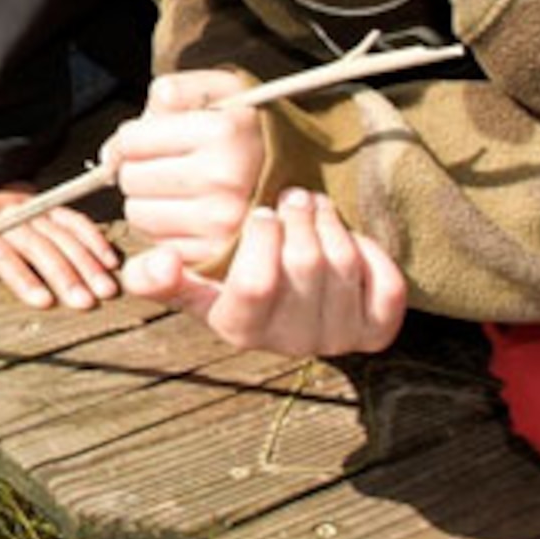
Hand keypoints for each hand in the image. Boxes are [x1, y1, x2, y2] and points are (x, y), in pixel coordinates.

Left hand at [0, 177, 121, 311]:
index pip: (0, 253)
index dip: (22, 276)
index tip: (43, 300)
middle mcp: (5, 215)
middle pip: (38, 247)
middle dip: (64, 275)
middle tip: (85, 302)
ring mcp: (29, 205)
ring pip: (62, 235)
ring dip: (85, 262)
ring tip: (105, 288)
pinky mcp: (43, 199)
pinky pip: (71, 217)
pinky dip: (92, 236)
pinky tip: (109, 259)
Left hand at [109, 69, 264, 270]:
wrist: (311, 173)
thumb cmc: (252, 128)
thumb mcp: (221, 90)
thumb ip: (169, 95)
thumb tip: (116, 146)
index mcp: (224, 132)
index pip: (131, 141)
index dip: (133, 139)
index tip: (151, 139)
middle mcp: (225, 179)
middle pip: (130, 179)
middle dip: (139, 170)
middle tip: (170, 165)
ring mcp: (224, 221)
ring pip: (138, 215)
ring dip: (149, 202)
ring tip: (182, 190)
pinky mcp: (220, 255)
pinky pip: (160, 244)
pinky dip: (167, 231)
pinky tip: (192, 215)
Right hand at [120, 188, 405, 355]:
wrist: (286, 299)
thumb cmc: (229, 280)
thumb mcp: (187, 279)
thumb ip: (153, 275)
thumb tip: (164, 261)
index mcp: (240, 330)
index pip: (254, 286)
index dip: (259, 240)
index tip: (258, 212)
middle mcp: (291, 343)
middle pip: (304, 267)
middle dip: (297, 219)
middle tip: (290, 195)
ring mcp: (337, 339)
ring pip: (342, 268)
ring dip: (329, 224)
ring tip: (312, 203)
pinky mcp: (375, 332)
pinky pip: (386, 288)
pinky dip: (372, 253)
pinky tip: (349, 236)